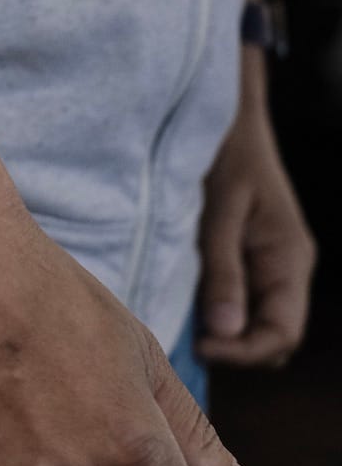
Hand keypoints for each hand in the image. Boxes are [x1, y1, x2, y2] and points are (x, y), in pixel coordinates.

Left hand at [195, 91, 316, 368]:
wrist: (224, 113)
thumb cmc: (225, 151)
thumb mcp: (220, 209)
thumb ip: (223, 270)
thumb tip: (224, 331)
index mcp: (288, 258)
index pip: (282, 334)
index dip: (244, 353)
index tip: (199, 346)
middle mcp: (284, 267)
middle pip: (269, 337)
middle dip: (232, 347)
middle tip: (182, 335)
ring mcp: (264, 263)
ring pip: (250, 321)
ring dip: (218, 329)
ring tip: (177, 316)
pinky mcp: (242, 255)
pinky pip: (234, 298)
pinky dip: (211, 307)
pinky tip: (179, 298)